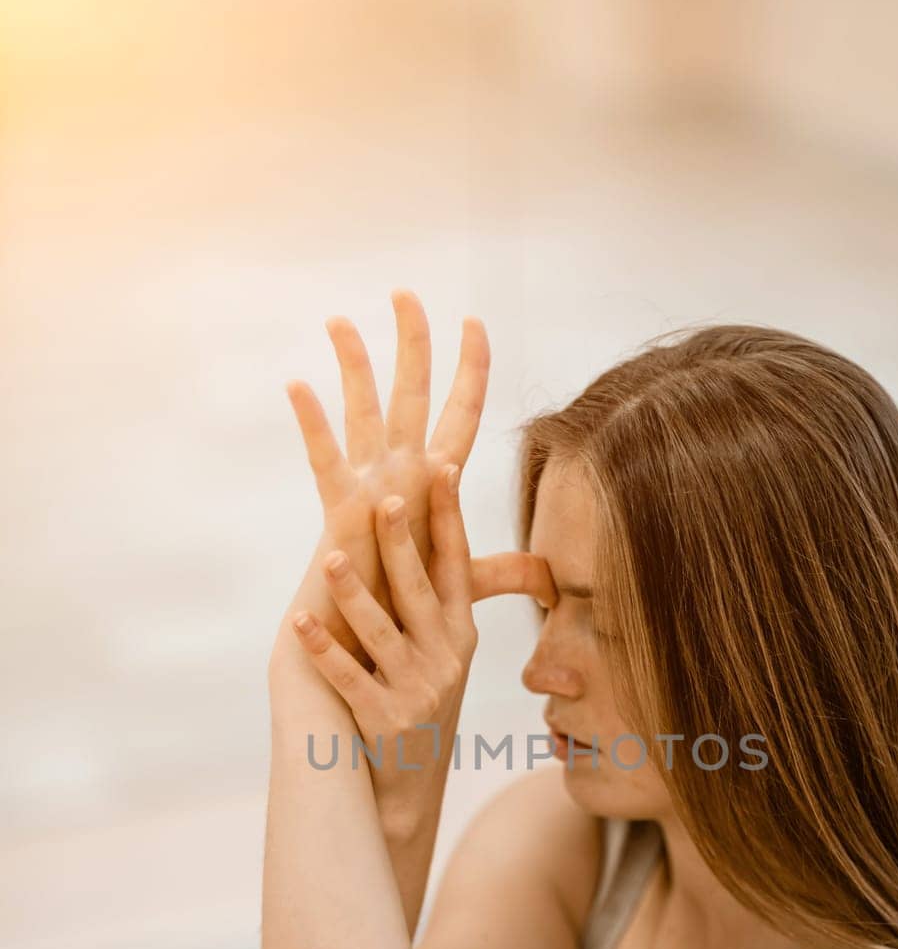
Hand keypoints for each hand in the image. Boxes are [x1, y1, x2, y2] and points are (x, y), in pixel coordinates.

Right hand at [282, 291, 489, 665]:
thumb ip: (501, 573)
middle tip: (404, 293)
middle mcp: (398, 476)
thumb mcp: (461, 585)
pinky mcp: (340, 512)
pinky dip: (313, 424)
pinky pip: (326, 460)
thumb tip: (549, 580)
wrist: (364, 655)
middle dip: (412, 345)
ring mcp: (368, 488)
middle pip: (410, 396)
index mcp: (430, 486)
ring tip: (341, 319)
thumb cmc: (405, 618)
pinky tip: (296, 385)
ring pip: (364, 412)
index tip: (475, 323)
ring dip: (355, 365)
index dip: (471, 372)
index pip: (459, 416)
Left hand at [287, 456, 555, 829]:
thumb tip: (440, 533)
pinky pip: (348, 676)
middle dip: (402, 543)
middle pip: (420, 591)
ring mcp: (417, 690)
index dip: (449, 519)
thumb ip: (442, 602)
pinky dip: (324, 649)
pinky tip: (301, 622)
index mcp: (460, 634)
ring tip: (330, 556)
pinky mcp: (384, 719)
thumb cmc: (421, 703)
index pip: (456, 566)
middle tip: (383, 498)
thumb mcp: (447, 655)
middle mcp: (446, 659)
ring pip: (382, 632)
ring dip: (355, 593)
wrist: (410, 786)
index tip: (441, 471)